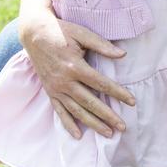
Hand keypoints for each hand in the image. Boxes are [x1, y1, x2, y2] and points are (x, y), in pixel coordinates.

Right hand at [19, 10, 135, 139]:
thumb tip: (122, 55)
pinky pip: (59, 111)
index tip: (132, 102)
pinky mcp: (50, 92)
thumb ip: (102, 45)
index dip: (118, 93)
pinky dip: (68, 124)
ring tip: (107, 133)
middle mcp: (65, 81)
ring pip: (76, 111)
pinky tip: (77, 135)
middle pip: (90, 102)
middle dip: (108, 116)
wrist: (34, 34)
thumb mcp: (82, 33)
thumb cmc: (62, 31)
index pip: (102, 84)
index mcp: (75, 66)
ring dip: (92, 123)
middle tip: (122, 127)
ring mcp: (56, 88)